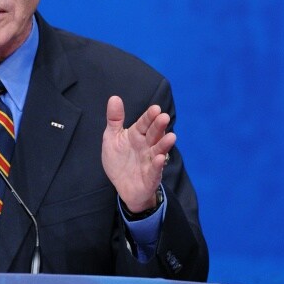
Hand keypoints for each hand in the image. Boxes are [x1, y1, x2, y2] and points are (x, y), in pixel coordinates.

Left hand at [102, 95, 175, 212]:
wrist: (122, 186)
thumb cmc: (119, 159)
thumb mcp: (112, 137)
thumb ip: (114, 119)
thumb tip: (114, 97)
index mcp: (137, 135)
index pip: (144, 124)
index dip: (149, 117)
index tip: (155, 108)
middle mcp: (146, 147)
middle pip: (154, 135)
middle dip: (159, 127)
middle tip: (164, 117)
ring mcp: (150, 161)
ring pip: (158, 151)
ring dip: (164, 144)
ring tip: (171, 136)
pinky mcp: (151, 177)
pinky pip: (155, 171)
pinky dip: (158, 165)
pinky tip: (160, 158)